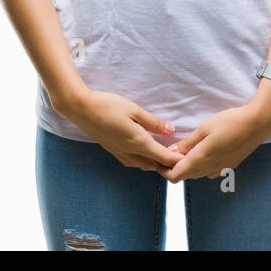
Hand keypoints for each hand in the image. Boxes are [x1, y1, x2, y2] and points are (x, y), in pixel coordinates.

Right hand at [60, 89, 181, 173]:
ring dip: (155, 164)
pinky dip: (144, 161)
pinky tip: (147, 153)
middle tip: (181, 159)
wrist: (81, 109)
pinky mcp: (113, 151)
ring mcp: (120, 153)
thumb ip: (154, 122)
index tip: (188, 160)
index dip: (176, 160)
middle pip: (153, 165)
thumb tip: (171, 130)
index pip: (162, 157)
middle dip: (167, 165)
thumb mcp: (134, 110)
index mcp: (137, 142)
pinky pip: (132, 162)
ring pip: (142, 165)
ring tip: (167, 157)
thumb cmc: (108, 106)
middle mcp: (129, 152)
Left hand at [161, 102, 270, 182]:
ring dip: (189, 166)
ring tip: (187, 149)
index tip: (159, 159)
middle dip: (175, 166)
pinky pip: (210, 171)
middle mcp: (210, 169)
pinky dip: (202, 165)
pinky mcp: (230, 166)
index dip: (163, 171)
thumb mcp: (205, 128)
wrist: (258, 123)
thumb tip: (171, 152)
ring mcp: (221, 169)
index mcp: (200, 159)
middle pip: (185, 176)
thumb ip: (188, 142)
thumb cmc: (230, 121)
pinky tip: (205, 150)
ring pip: (197, 174)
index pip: (175, 176)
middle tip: (170, 151)